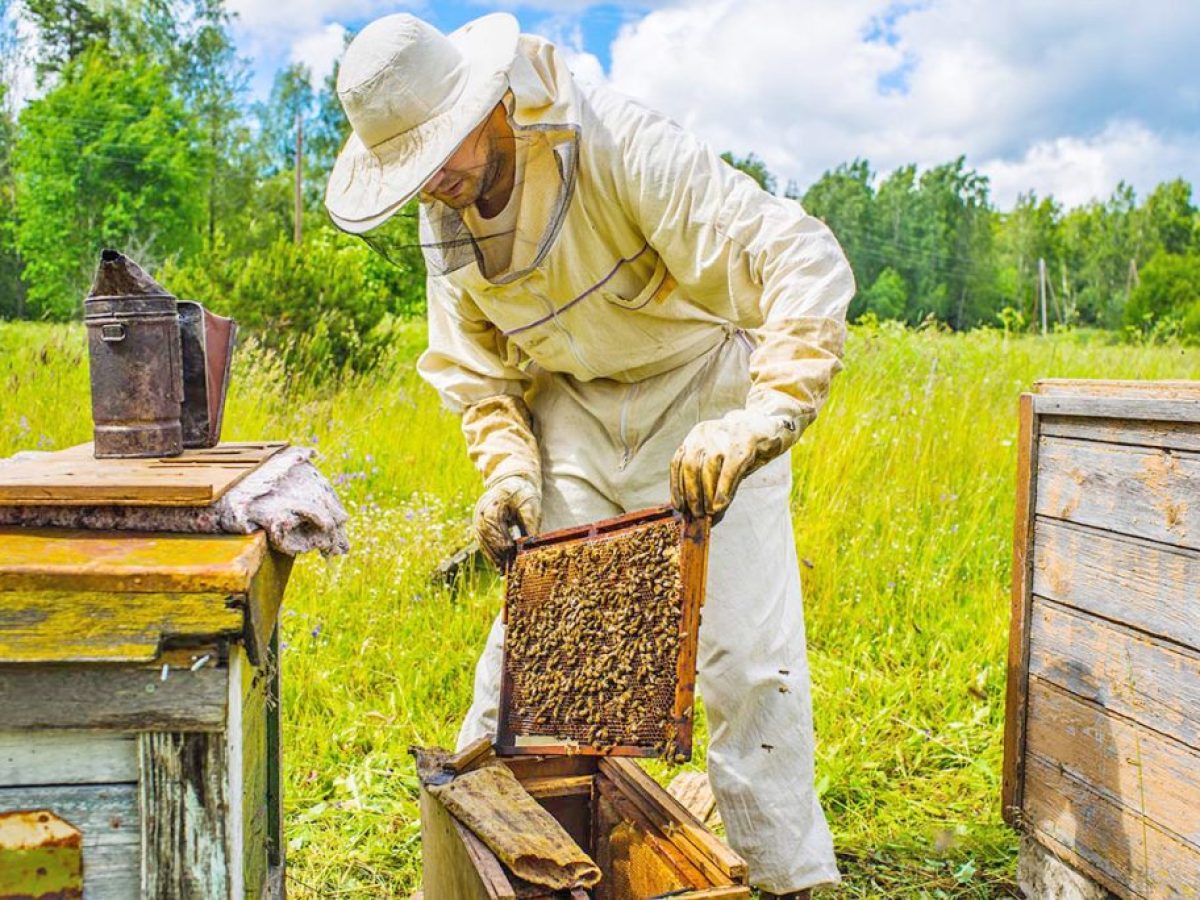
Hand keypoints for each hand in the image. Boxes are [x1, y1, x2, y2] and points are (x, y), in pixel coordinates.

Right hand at [473, 473, 541, 567]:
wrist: (511, 480)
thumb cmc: (523, 493)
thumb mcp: (531, 506)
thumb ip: (530, 526)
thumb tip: (531, 547)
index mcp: (493, 509)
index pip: (498, 537)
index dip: (508, 551)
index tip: (518, 562)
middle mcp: (480, 515)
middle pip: (489, 542)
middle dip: (500, 558)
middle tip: (511, 572)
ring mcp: (477, 519)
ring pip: (484, 544)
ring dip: (494, 558)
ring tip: (504, 571)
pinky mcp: (478, 524)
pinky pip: (482, 542)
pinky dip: (490, 553)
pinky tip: (499, 563)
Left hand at [670, 409, 797, 519]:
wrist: (770, 425)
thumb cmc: (742, 449)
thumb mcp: (720, 459)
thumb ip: (708, 478)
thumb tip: (699, 509)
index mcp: (697, 435)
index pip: (679, 462)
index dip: (676, 486)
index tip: (678, 506)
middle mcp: (707, 433)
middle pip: (690, 465)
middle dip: (691, 493)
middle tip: (696, 513)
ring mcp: (726, 435)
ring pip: (709, 467)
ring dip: (707, 494)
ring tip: (710, 512)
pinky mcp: (746, 440)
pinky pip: (730, 468)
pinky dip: (723, 489)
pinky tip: (720, 505)